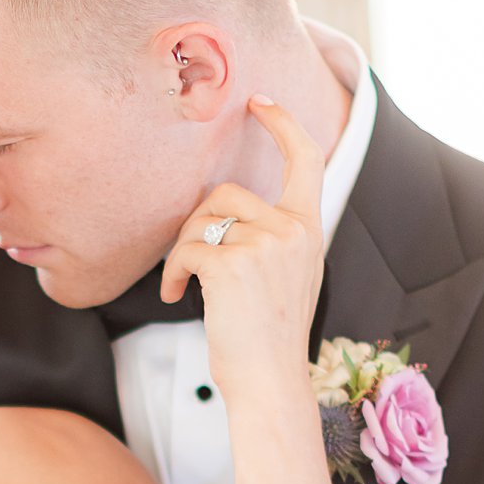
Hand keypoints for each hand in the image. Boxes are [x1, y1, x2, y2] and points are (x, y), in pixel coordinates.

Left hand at [160, 96, 324, 393]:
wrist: (270, 382)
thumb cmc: (271, 337)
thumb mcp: (289, 277)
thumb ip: (275, 239)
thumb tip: (229, 216)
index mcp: (310, 229)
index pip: (305, 160)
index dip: (283, 124)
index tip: (260, 101)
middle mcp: (293, 230)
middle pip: (226, 193)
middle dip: (197, 223)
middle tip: (189, 261)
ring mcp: (264, 245)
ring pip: (202, 220)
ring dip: (182, 250)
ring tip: (184, 284)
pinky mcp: (231, 265)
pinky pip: (186, 249)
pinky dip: (173, 272)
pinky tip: (176, 296)